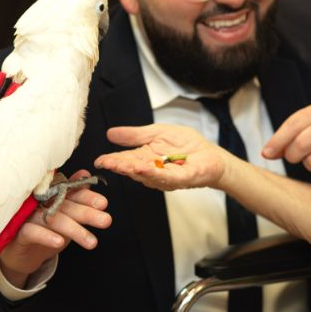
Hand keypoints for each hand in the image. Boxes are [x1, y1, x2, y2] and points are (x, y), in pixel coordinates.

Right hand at [0, 170, 110, 287]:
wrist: (21, 253)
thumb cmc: (45, 230)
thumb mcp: (64, 214)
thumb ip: (75, 196)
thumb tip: (86, 174)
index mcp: (53, 196)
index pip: (71, 192)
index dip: (87, 197)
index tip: (103, 204)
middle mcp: (41, 202)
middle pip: (66, 205)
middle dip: (87, 213)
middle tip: (106, 221)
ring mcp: (29, 216)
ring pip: (53, 219)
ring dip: (74, 230)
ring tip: (92, 242)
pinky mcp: (19, 232)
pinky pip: (32, 232)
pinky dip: (46, 236)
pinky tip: (60, 242)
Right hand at [95, 123, 228, 190]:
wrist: (210, 155)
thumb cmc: (186, 144)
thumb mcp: (158, 132)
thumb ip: (135, 135)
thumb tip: (111, 133)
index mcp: (145, 158)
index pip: (125, 160)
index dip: (112, 161)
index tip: (99, 161)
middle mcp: (152, 170)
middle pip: (133, 170)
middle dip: (121, 167)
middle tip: (108, 163)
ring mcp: (166, 177)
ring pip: (148, 176)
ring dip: (136, 171)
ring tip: (125, 165)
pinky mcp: (182, 178)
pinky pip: (167, 177)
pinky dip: (156, 174)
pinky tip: (147, 168)